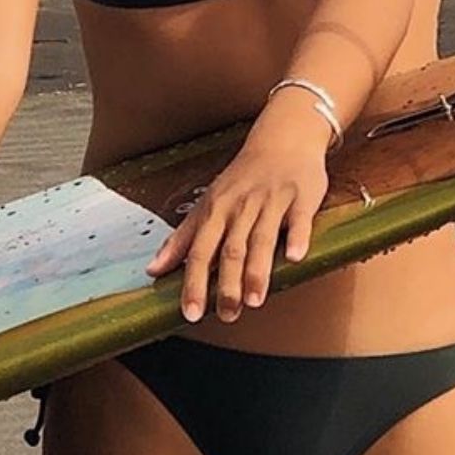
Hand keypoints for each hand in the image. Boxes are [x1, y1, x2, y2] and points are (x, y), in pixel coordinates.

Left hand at [147, 112, 331, 320]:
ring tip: (255, 301)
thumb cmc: (243, 177)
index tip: (191, 312)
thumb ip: (182, 238)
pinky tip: (296, 258)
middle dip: (228, 285)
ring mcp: (272, 200)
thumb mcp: (208, 203)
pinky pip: (299, 219)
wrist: (283, 138)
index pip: (201, 251)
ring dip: (258, 270)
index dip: (194, 283)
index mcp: (216, 209)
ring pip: (262, 238)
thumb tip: (153, 270)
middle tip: (227, 315)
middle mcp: (241, 206)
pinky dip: (298, 237)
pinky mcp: (302, 197)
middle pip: (231, 249)